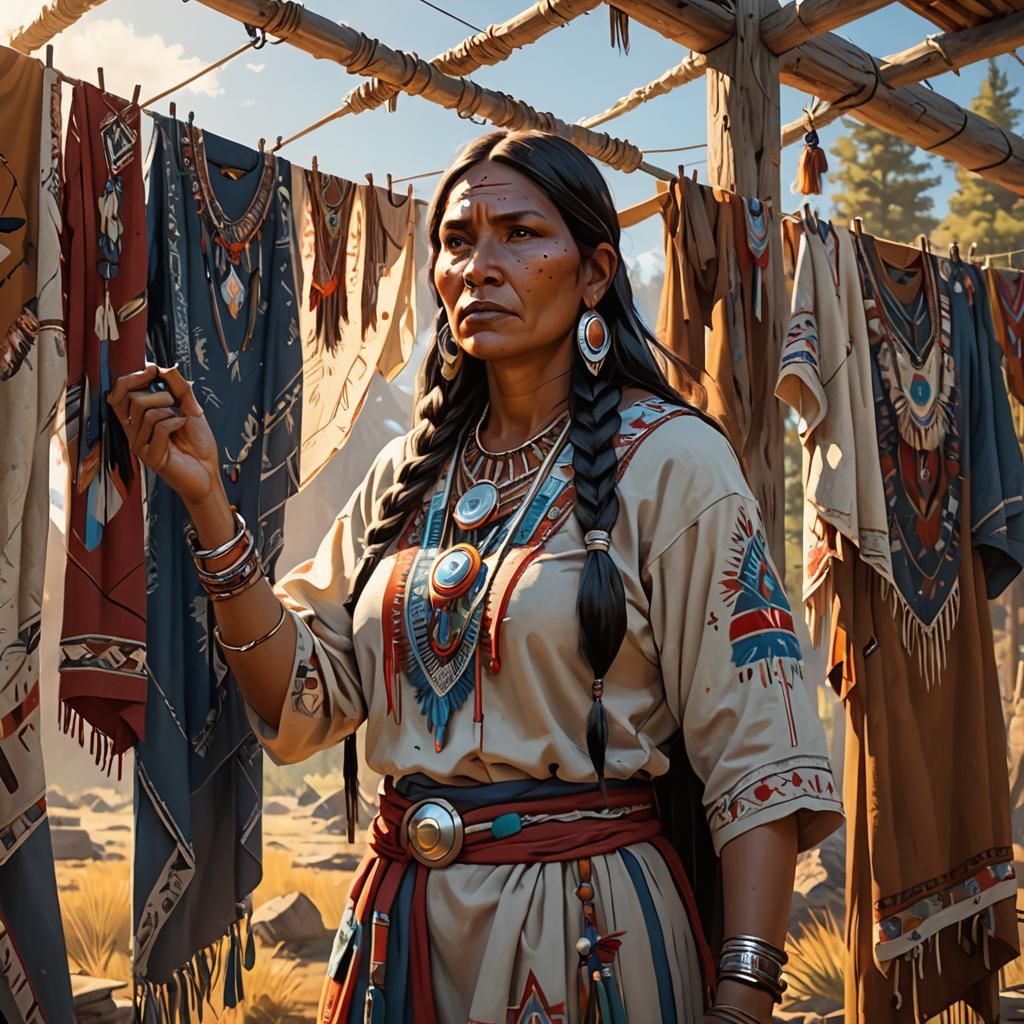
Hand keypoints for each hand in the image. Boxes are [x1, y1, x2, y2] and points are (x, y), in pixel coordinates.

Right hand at [107, 363, 222, 506]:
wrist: (209, 470)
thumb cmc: (198, 442)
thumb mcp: (189, 407)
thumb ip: (177, 386)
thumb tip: (162, 367)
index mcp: (138, 419)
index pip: (118, 393)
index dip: (131, 379)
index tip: (151, 371)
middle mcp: (134, 431)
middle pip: (132, 398)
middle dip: (159, 394)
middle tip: (175, 404)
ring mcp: (139, 444)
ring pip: (145, 411)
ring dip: (169, 410)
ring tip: (180, 421)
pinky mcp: (150, 457)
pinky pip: (159, 427)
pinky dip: (175, 423)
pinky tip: (181, 428)